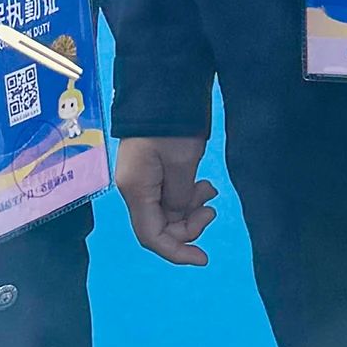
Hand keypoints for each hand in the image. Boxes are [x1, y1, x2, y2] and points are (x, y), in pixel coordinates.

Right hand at [117, 135, 217, 263]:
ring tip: (209, 191)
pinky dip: (187, 196)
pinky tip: (202, 184)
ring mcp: (142, 180)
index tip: (204, 258)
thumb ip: (180, 198)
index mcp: (136, 190)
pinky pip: (168, 196)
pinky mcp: (152, 170)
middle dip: (188, 226)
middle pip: (159, 226)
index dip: (177, 252)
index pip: (151, 236)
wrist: (165, 88)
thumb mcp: (182, 164)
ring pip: (166, 212)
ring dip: (190, 209)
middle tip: (212, 209)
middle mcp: (135, 189)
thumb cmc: (173, 126)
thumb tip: (179, 216)